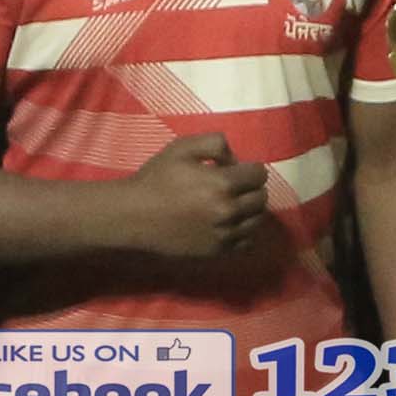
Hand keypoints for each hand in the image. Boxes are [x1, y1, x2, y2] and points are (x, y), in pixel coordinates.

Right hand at [109, 130, 267, 258]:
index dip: (250, 168)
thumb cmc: (156, 179)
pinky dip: (243, 231)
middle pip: (261, 198)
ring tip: (233, 204)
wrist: (134, 215)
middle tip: (235, 186)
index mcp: (222, 184)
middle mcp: (229, 211)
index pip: (259, 174)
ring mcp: (224, 234)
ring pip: (257, 220)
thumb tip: (235, 160)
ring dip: (250, 210)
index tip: (237, 170)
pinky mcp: (217, 251)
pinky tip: (228, 223)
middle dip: (252, 188)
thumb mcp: (182, 147)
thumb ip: (215, 144)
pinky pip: (246, 242)